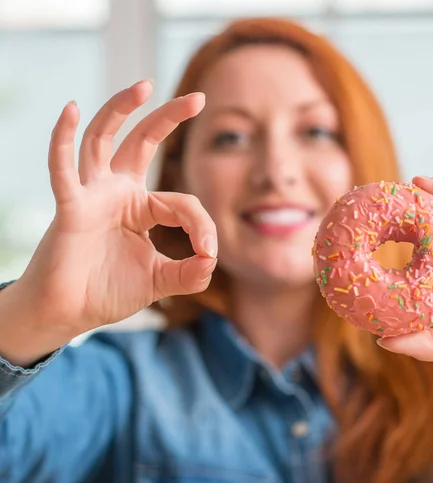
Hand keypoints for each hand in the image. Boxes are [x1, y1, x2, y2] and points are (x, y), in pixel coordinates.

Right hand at [14, 80, 216, 339]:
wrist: (69, 313)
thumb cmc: (108, 291)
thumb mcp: (159, 280)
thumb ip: (189, 273)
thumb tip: (213, 260)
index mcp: (141, 208)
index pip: (183, 202)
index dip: (202, 226)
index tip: (209, 253)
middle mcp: (117, 193)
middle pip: (142, 142)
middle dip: (168, 118)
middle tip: (198, 98)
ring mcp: (93, 196)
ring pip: (104, 140)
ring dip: (120, 110)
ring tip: (143, 86)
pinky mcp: (71, 207)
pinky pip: (64, 169)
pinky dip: (63, 140)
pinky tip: (72, 110)